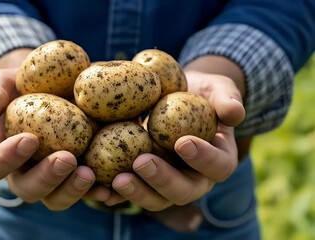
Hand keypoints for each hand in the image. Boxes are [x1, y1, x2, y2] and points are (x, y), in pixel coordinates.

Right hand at [0, 50, 107, 209]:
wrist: (53, 85)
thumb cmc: (22, 85)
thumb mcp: (4, 82)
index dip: (7, 159)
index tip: (30, 138)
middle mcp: (24, 171)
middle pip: (27, 190)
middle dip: (47, 178)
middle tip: (67, 158)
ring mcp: (52, 177)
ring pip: (57, 198)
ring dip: (72, 190)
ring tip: (89, 173)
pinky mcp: (76, 174)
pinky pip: (86, 193)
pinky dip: (99, 192)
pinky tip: (112, 187)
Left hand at [103, 56, 245, 210]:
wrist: (177, 97)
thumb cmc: (201, 93)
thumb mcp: (218, 89)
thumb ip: (227, 99)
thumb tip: (235, 113)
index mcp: (217, 159)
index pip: (217, 166)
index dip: (203, 158)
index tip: (182, 142)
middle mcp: (193, 178)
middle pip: (182, 191)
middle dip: (162, 180)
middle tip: (141, 163)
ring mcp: (166, 182)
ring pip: (155, 198)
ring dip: (137, 192)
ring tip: (117, 180)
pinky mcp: (143, 180)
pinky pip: (130, 192)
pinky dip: (114, 194)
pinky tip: (97, 188)